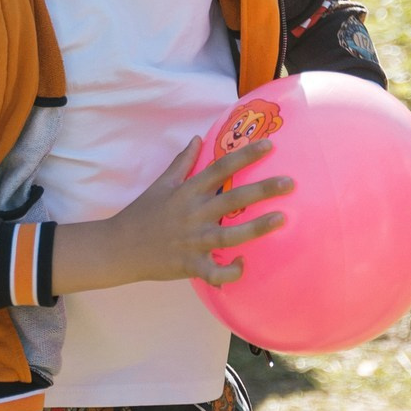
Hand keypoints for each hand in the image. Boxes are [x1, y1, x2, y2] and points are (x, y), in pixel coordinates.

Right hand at [59, 139, 294, 291]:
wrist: (118, 247)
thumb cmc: (142, 214)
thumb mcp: (161, 184)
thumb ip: (182, 162)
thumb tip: (198, 138)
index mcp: (187, 192)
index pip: (220, 168)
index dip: (245, 155)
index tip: (270, 145)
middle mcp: (193, 214)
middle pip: (232, 199)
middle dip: (262, 190)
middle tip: (291, 182)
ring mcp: (193, 240)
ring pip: (230, 234)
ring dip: (257, 227)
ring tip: (281, 219)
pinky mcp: (189, 264)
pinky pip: (214, 271)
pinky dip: (229, 272)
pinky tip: (243, 265)